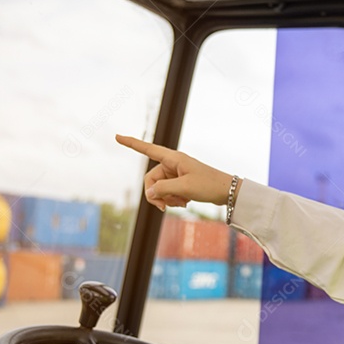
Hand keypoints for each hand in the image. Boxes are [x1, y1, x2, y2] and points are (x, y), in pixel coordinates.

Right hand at [116, 134, 232, 211]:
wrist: (227, 192)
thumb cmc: (208, 185)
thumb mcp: (184, 188)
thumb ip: (163, 189)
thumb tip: (150, 192)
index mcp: (173, 158)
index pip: (147, 149)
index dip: (131, 143)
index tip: (116, 136)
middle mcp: (172, 164)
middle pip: (151, 180)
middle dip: (156, 194)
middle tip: (164, 207)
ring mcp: (176, 174)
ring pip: (159, 189)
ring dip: (167, 199)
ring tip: (183, 203)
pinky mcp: (180, 183)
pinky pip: (168, 192)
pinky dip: (173, 200)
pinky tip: (185, 203)